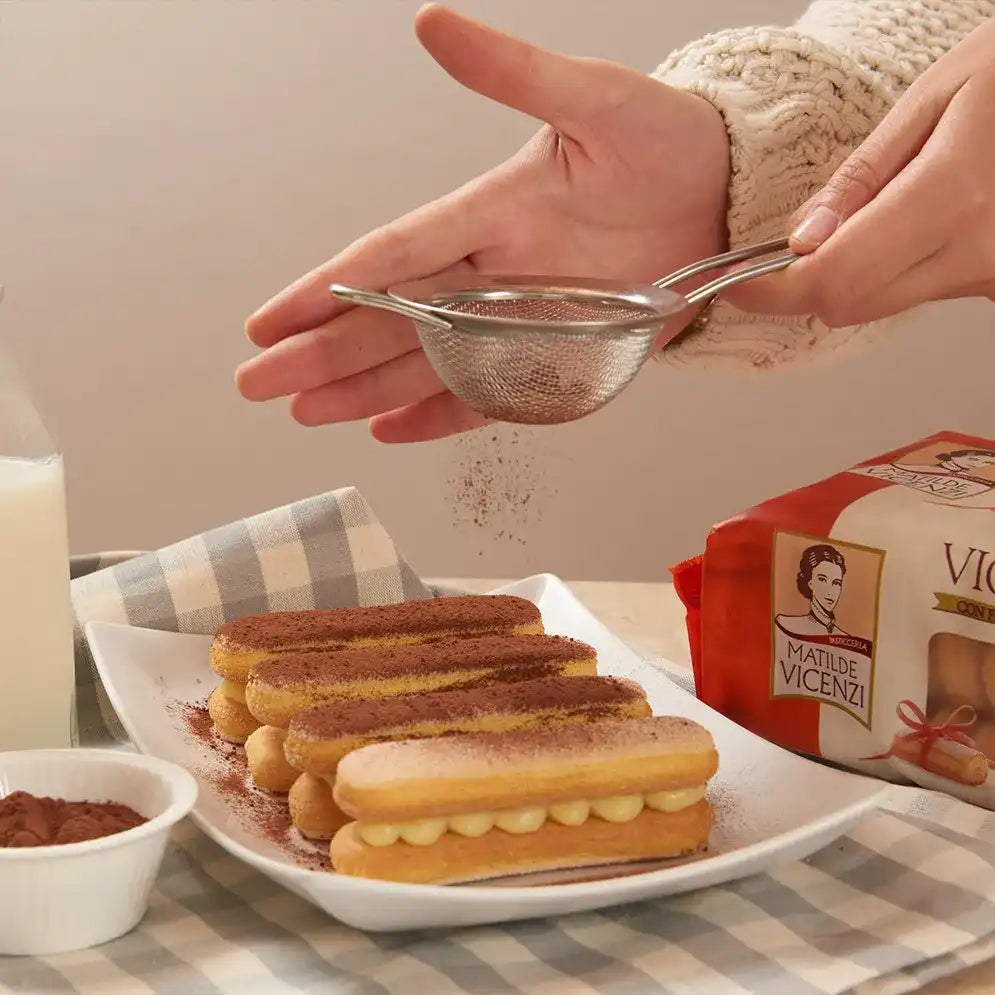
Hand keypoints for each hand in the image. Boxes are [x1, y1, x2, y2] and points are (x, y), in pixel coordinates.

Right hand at [236, 3, 729, 442]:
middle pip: (389, 322)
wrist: (730, 195)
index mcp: (491, 211)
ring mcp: (522, 320)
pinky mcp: (559, 356)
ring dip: (362, 389)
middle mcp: (493, 273)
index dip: (327, 290)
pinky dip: (440, 415)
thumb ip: (513, 72)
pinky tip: (386, 427)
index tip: (268, 321)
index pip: (389, 257)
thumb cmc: (667, 141)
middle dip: (321, 353)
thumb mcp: (594, 99)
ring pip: (425, 365)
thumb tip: (430, 22)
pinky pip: (488, 395)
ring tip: (303, 411)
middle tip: (257, 384)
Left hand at [724, 18, 994, 326]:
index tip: (737, 282)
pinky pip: (923, 292)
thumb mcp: (933, 98)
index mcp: (954, 197)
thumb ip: (862, 178)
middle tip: (782, 253)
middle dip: (803, 286)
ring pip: (885, 302)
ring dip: (854, 274)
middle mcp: (978, 251)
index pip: (833, 279)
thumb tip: (801, 239)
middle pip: (850, 305)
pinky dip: (896, 269)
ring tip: (877, 211)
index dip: (771, 291)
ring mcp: (993, 275)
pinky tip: (916, 223)